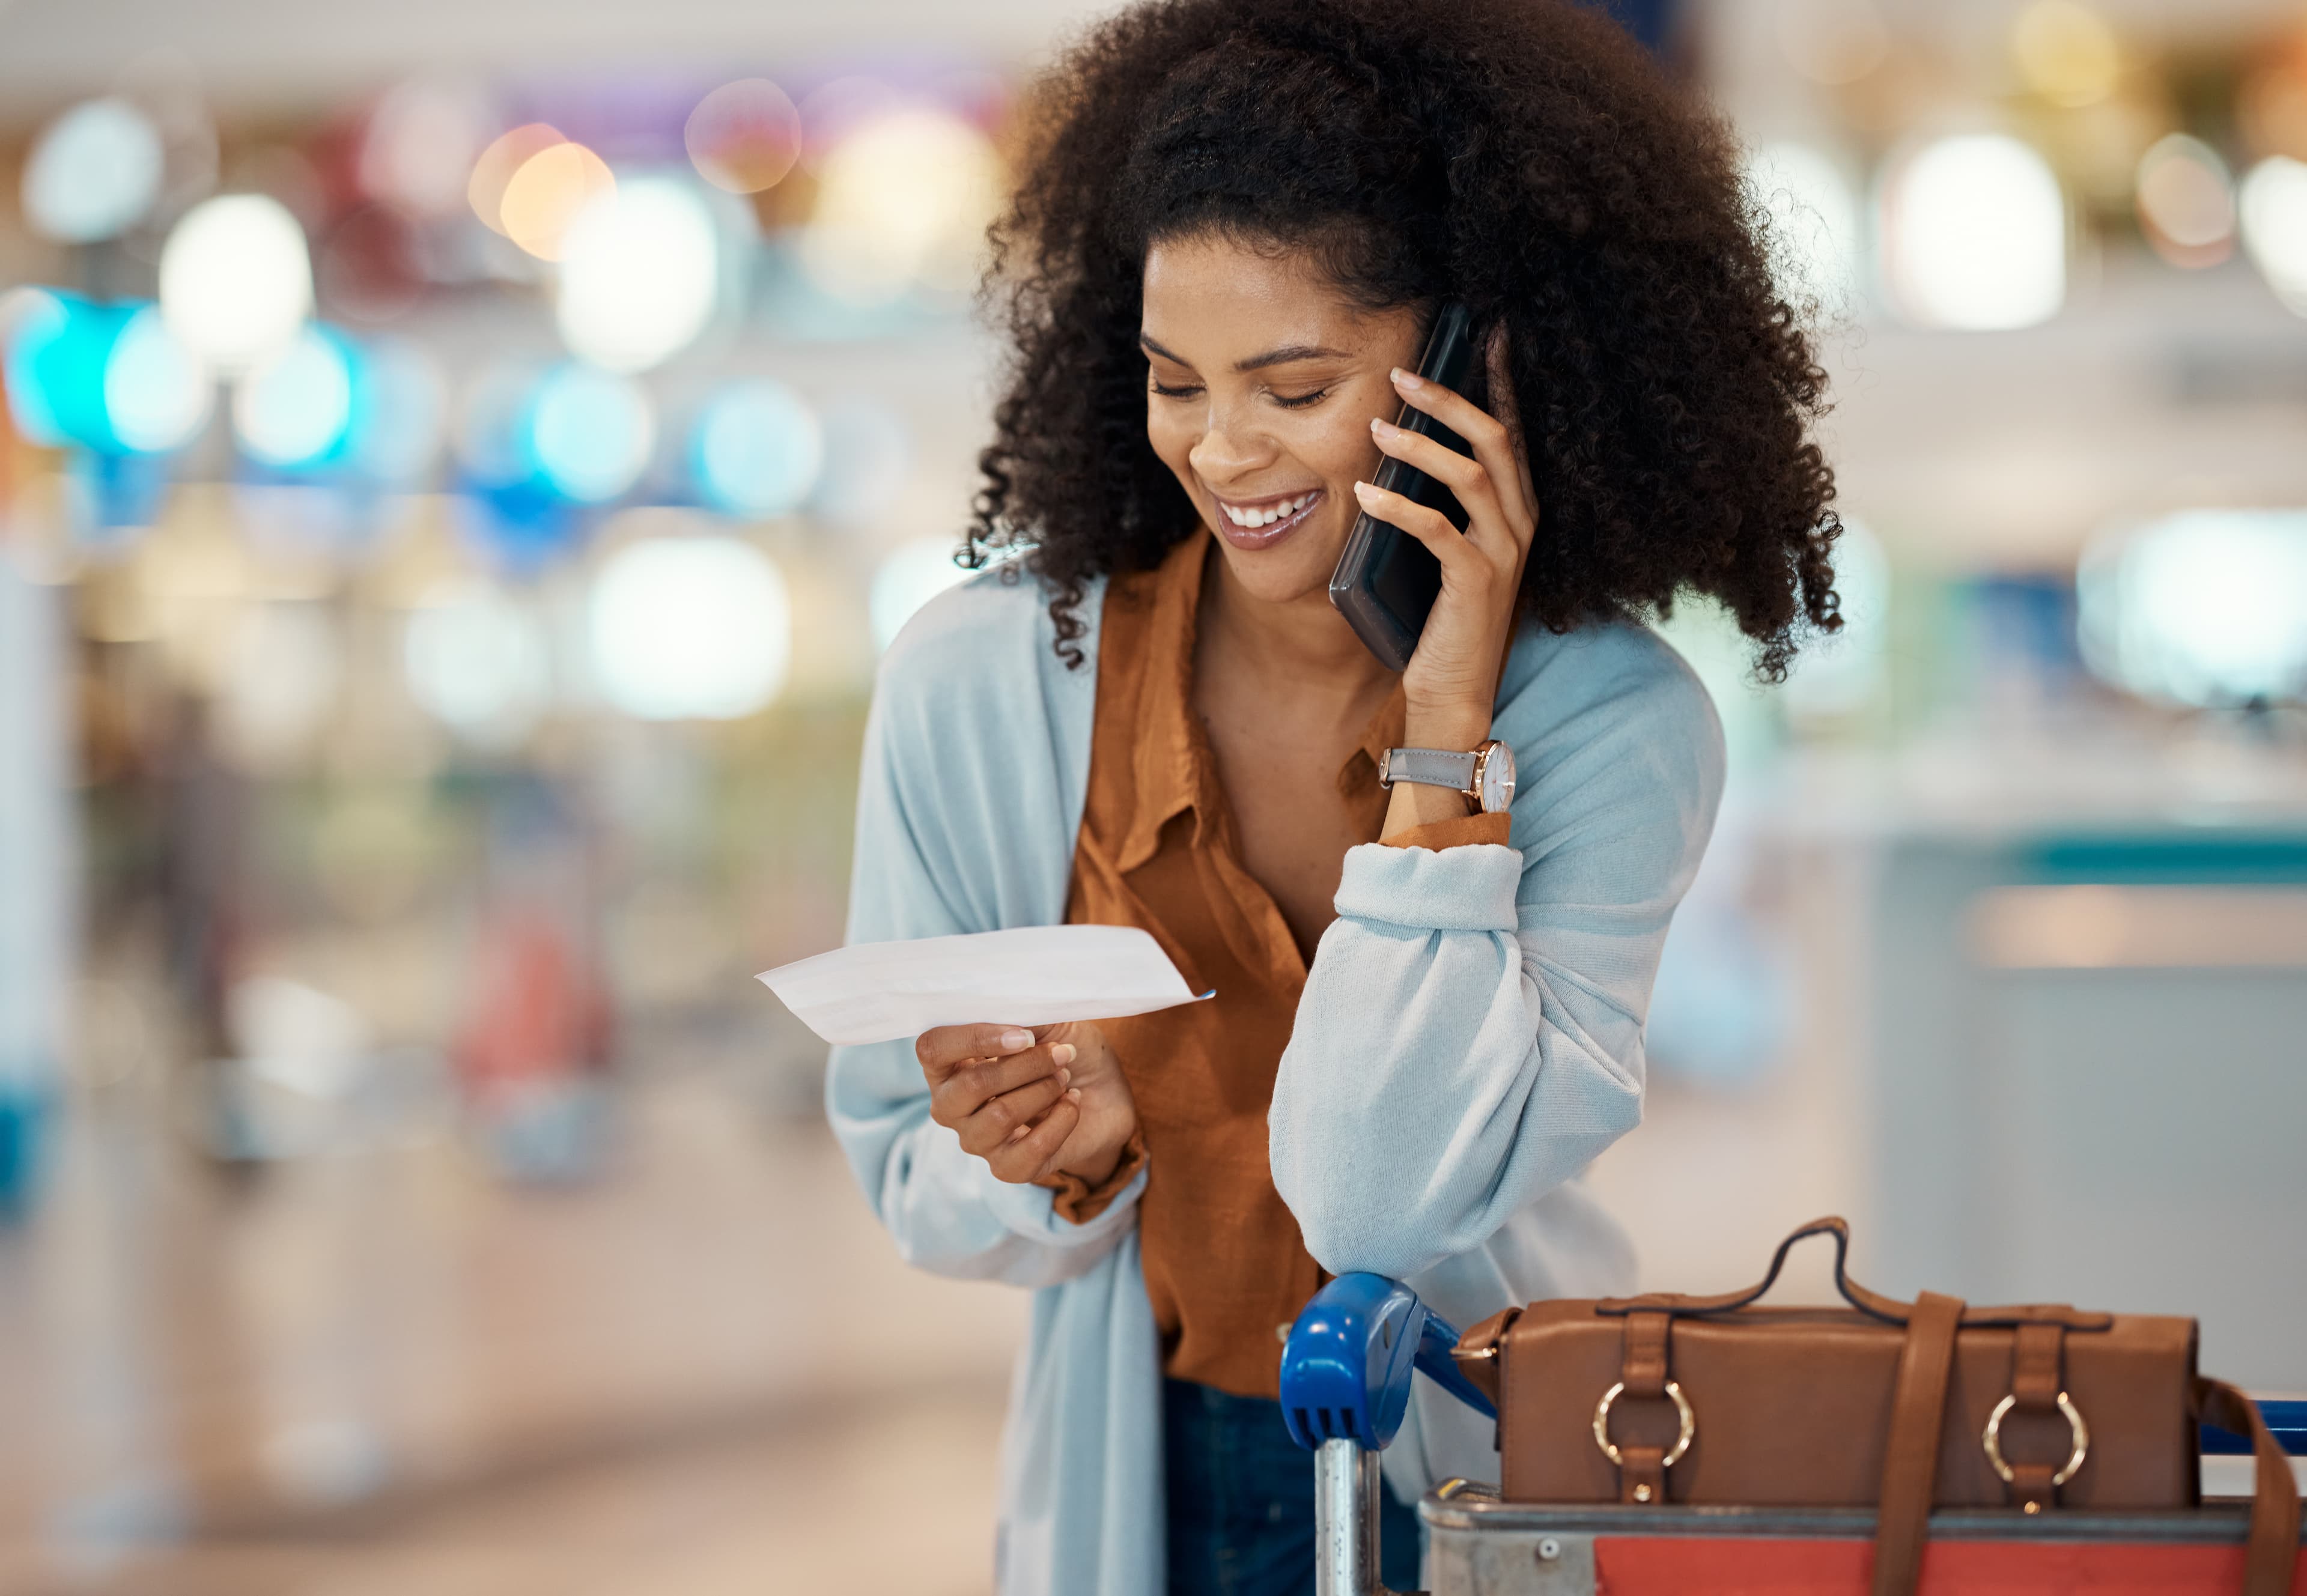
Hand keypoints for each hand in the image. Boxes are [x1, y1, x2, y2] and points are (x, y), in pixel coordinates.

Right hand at [915, 1020, 1137, 1186]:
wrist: (1103, 1094)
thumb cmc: (1063, 1050)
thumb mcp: (1047, 1022)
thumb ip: (1021, 1014)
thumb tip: (1009, 1011)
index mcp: (949, 1063)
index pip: (932, 1048)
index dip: (974, 1039)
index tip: (1024, 1036)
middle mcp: (952, 1104)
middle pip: (971, 1085)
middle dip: (1026, 1065)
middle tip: (1063, 1053)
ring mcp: (976, 1139)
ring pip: (1000, 1116)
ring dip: (1044, 1090)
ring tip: (1065, 1077)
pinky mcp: (1007, 1167)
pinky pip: (1029, 1151)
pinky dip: (1061, 1121)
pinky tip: (1072, 1104)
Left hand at [1352, 326, 1539, 750]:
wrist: (1453, 692)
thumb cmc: (1440, 618)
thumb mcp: (1440, 550)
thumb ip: (1435, 504)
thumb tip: (1394, 451)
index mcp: (1516, 510)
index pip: (1513, 432)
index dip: (1500, 381)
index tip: (1483, 334)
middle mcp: (1520, 524)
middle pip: (1495, 440)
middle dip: (1450, 399)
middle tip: (1402, 372)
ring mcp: (1504, 553)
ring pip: (1473, 476)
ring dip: (1421, 446)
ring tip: (1376, 427)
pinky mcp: (1477, 582)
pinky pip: (1440, 531)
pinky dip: (1400, 507)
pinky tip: (1366, 495)